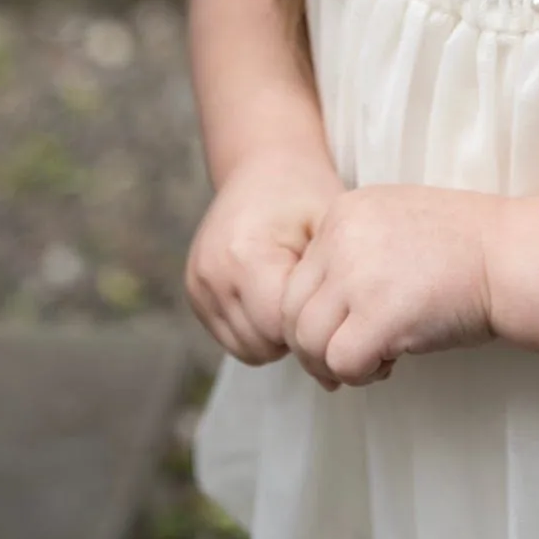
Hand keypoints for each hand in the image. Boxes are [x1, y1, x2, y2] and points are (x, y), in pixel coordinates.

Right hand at [186, 151, 344, 364]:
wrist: (263, 162)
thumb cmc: (306, 192)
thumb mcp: (328, 230)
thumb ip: (329, 294)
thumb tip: (336, 377)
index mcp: (245, 255)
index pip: (284, 329)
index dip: (319, 331)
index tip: (345, 320)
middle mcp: (212, 273)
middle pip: (264, 345)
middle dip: (299, 336)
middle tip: (326, 310)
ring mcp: (197, 283)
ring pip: (247, 349)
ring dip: (278, 335)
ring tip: (302, 301)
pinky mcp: (193, 290)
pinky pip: (232, 336)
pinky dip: (259, 328)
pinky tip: (280, 298)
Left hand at [281, 184, 501, 389]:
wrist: (512, 255)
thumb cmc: (466, 247)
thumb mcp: (396, 222)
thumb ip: (352, 250)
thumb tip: (320, 307)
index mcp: (344, 211)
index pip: (297, 276)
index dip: (317, 312)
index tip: (347, 327)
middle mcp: (341, 237)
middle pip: (291, 310)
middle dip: (313, 347)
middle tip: (345, 362)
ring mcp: (358, 274)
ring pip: (308, 341)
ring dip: (334, 364)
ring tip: (372, 362)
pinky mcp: (380, 314)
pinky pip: (341, 362)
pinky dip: (361, 374)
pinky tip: (390, 364)